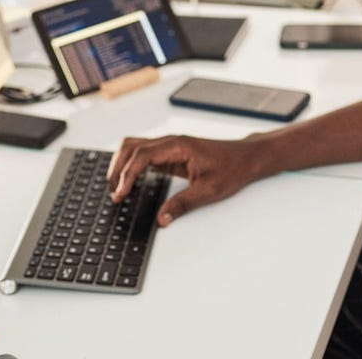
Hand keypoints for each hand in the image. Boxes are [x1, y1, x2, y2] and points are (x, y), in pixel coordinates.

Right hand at [107, 135, 264, 226]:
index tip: (120, 195)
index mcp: (178, 146)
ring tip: (117, 189)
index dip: (127, 175)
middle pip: (131, 147)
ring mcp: (169, 146)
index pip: (142, 156)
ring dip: (121, 165)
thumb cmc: (232, 168)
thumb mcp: (209, 191)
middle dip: (117, 169)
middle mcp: (171, 142)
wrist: (247, 158)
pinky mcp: (171, 153)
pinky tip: (130, 182)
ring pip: (134, 147)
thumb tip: (161, 220)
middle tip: (114, 194)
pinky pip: (143, 154)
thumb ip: (183, 204)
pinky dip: (131, 165)